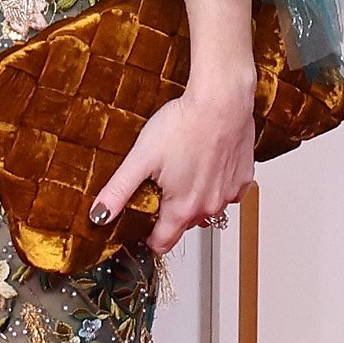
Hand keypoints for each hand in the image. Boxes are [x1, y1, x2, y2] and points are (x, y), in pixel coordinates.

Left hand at [91, 0, 255, 253]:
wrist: (222, 101)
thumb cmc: (184, 125)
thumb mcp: (141, 158)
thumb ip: (119, 190)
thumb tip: (99, 215)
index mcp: (183, 208)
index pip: (164, 242)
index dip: (149, 238)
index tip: (141, 230)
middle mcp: (209, 207)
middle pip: (185, 223)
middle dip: (171, 212)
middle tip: (159, 186)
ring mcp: (230, 195)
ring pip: (207, 207)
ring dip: (195, 197)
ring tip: (182, 170)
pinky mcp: (245, 179)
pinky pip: (227, 191)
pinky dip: (216, 183)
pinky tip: (206, 162)